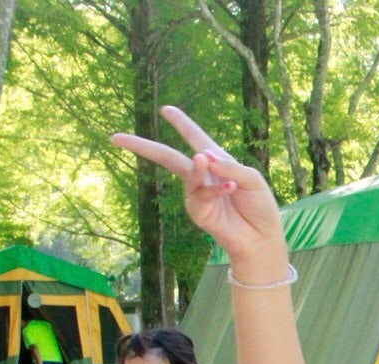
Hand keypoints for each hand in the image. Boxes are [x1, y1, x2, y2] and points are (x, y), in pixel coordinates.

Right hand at [111, 106, 283, 269]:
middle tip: (116, 137)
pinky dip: (215, 189)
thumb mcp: (252, 180)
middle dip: (143, 146)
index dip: (181, 123)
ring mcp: (197, 194)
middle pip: (167, 157)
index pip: (195, 138)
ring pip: (185, 173)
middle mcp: (203, 176)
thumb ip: (229, 167)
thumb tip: (202, 156)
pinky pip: (200, 194)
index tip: (165, 109)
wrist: (262, 238)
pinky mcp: (198, 212)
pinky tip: (230, 188)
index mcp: (217, 162)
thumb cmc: (260, 207)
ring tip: (204, 159)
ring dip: (198, 167)